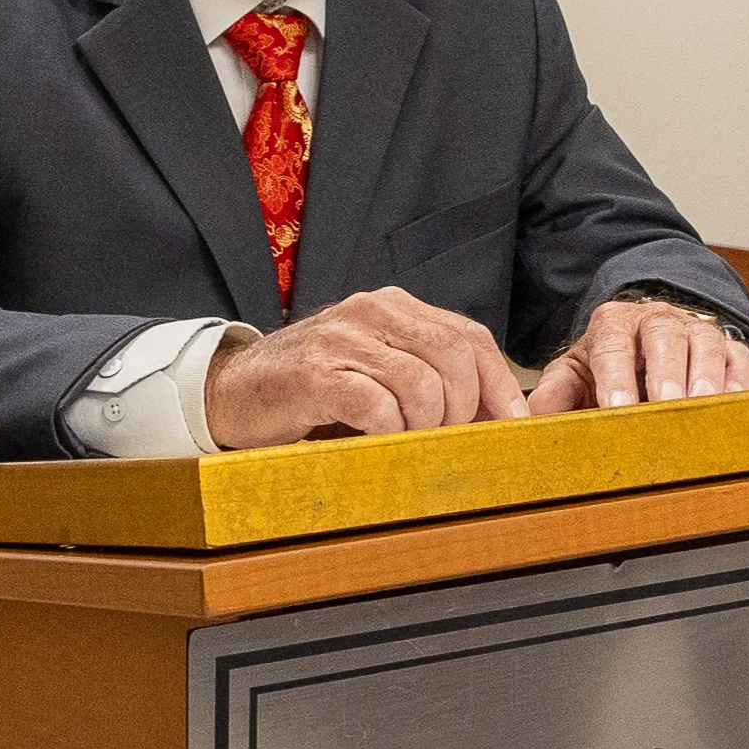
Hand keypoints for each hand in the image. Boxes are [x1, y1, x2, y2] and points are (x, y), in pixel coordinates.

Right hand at [204, 287, 529, 447]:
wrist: (231, 390)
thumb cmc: (314, 389)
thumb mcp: (378, 371)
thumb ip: (429, 379)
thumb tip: (496, 419)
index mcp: (394, 307)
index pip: (471, 337)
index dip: (500, 385)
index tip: (517, 426)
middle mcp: (371, 311)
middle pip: (455, 358)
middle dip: (463, 411)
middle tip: (445, 440)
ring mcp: (342, 340)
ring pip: (423, 385)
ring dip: (425, 426)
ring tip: (405, 441)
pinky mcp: (316, 375)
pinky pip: (377, 406)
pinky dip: (389, 433)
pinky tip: (375, 440)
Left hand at [527, 298, 748, 414]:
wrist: (648, 337)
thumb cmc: (611, 362)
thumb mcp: (577, 370)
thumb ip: (557, 390)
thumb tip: (536, 413)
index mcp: (614, 323)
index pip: (613, 345)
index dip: (615, 376)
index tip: (616, 406)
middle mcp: (657, 320)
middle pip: (663, 337)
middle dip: (665, 372)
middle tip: (664, 405)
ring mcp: (696, 330)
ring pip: (705, 343)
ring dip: (704, 375)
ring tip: (701, 406)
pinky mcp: (728, 347)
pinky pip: (739, 358)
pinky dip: (739, 381)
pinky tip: (734, 404)